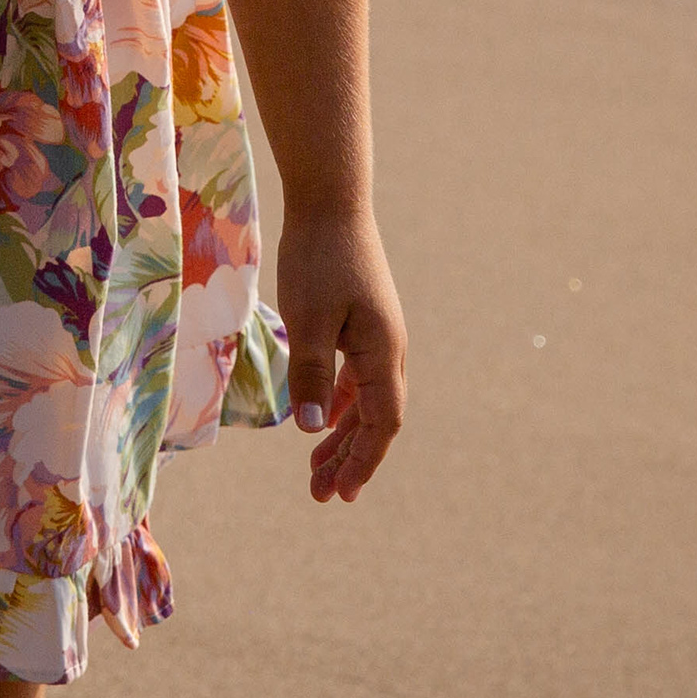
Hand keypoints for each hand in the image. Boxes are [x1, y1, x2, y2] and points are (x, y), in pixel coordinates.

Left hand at [275, 211, 405, 503]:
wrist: (331, 201)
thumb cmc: (318, 257)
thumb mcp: (307, 318)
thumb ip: (310, 373)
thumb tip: (310, 429)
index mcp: (383, 352)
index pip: (381, 423)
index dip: (363, 460)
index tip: (341, 493)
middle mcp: (389, 349)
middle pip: (375, 419)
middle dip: (350, 459)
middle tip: (322, 495)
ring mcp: (377, 336)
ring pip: (365, 401)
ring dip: (343, 436)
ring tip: (318, 472)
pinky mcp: (361, 323)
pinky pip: (355, 378)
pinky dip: (338, 404)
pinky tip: (320, 421)